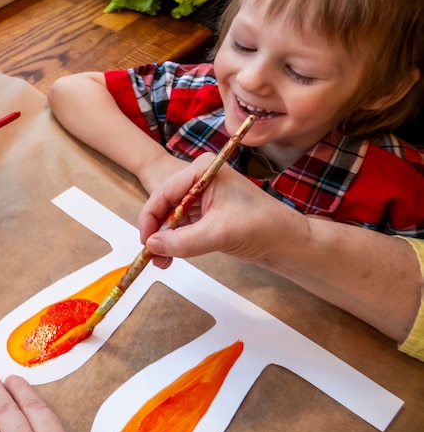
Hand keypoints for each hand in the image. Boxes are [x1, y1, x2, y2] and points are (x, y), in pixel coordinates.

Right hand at [138, 152, 308, 267]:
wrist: (287, 241)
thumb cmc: (261, 227)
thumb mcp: (218, 234)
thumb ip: (182, 241)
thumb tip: (151, 246)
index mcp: (203, 170)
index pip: (164, 192)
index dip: (150, 218)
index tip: (145, 242)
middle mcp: (200, 178)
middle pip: (165, 204)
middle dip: (157, 231)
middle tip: (151, 256)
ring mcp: (203, 195)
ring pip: (171, 217)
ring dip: (164, 239)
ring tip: (161, 262)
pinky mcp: (206, 212)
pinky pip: (181, 225)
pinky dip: (174, 241)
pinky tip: (170, 256)